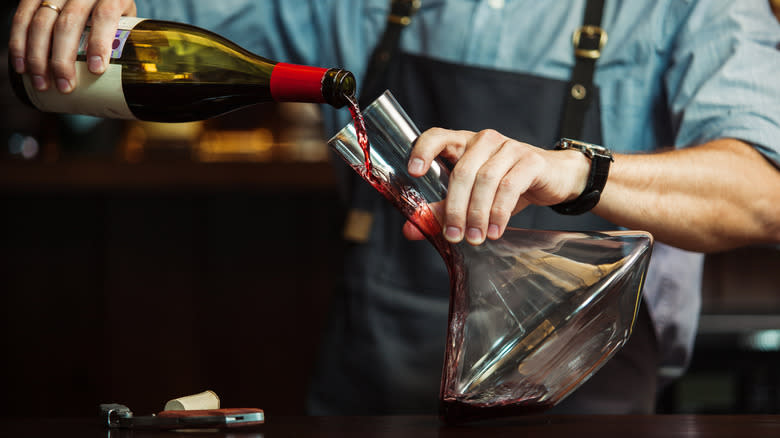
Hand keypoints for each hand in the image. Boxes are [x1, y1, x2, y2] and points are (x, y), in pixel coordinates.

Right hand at [9, 0, 136, 92]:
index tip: (96, 69)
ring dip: (37, 56)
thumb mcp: (127, 19)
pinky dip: (19, 42)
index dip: (99, 42)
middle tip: (65, 86)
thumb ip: (125, 41)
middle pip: (69, 23)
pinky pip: (22, 15)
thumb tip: (132, 82)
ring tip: (41, 83)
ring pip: (41, 21)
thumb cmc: (114, 9)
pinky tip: (21, 65)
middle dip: (63, 59)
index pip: (105, 15)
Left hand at [403, 128, 589, 244]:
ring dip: (477, 214)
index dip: (423, 150)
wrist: (554, 178)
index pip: (437, 136)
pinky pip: (510, 186)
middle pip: (462, 172)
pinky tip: (495, 230)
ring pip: (485, 180)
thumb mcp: (472, 197)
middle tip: (453, 236)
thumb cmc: (508, 185)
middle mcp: (484, 140)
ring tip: (475, 238)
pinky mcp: (531, 160)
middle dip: (455, 208)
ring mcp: (509, 147)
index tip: (414, 172)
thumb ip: (441, 210)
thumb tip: (410, 229)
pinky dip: (499, 212)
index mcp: (463, 143)